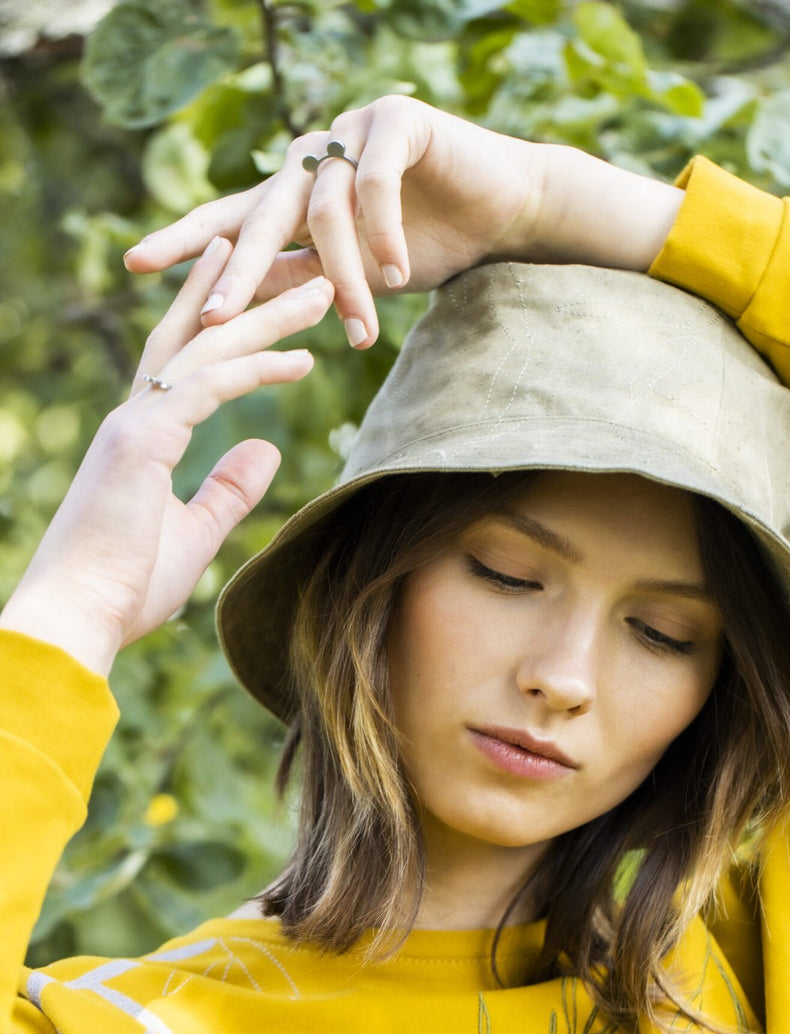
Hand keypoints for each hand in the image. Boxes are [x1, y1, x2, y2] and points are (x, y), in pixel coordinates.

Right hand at [0, 238, 333, 676]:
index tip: (259, 298)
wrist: (79, 616)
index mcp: (142, 439)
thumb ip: (228, 489)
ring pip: (208, 351)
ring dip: (266, 320)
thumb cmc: (126, 587)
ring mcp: (135, 425)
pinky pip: (208, 389)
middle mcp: (135, 419)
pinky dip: (253, 368)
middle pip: (199, 340)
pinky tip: (297, 359)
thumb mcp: (194, 532)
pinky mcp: (142, 442)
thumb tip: (266, 450)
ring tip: (318, 294)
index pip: (185, 366)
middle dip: (249, 299)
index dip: (221, 327)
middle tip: (300, 267)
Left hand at [123, 96, 682, 349]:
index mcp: (297, 193)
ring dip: (342, 280)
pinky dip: (382, 232)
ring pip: (325, 212)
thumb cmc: (432, 245)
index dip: (185, 240)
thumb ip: (303, 280)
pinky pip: (376, 182)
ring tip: (359, 331)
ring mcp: (353, 133)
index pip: (230, 218)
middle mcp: (315, 157)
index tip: (135, 267)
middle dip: (238, 271)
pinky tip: (396, 274)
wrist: (506, 213)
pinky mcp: (398, 120)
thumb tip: (242, 313)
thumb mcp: (356, 276)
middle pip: (262, 213)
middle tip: (213, 316)